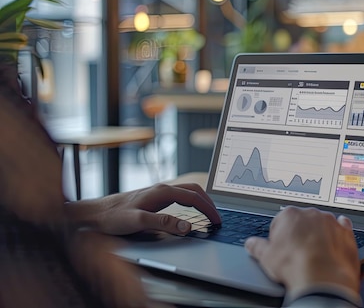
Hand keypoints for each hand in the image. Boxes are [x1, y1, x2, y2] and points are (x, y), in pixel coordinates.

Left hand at [65, 183, 220, 235]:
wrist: (95, 212)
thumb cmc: (113, 216)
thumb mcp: (138, 221)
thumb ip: (164, 223)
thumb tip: (187, 226)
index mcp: (163, 191)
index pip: (194, 197)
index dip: (208, 209)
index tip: (217, 221)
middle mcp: (163, 188)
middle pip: (194, 191)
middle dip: (209, 203)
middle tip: (217, 218)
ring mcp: (159, 191)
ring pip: (188, 191)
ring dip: (201, 201)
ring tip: (209, 214)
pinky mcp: (155, 197)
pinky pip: (180, 196)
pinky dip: (192, 202)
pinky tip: (191, 211)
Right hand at [244, 207, 359, 296]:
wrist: (322, 279)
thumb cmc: (294, 266)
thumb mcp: (266, 258)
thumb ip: (257, 247)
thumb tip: (251, 244)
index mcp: (289, 215)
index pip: (280, 221)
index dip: (279, 237)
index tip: (280, 248)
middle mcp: (311, 213)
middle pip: (302, 221)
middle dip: (300, 234)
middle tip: (296, 253)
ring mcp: (330, 221)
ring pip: (322, 224)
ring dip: (319, 234)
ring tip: (314, 255)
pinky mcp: (346, 232)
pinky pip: (342, 228)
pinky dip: (338, 234)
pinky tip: (333, 245)